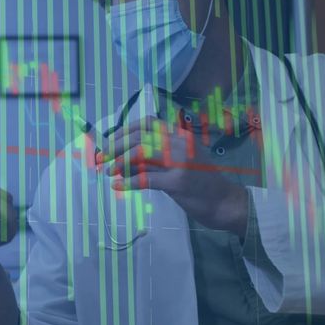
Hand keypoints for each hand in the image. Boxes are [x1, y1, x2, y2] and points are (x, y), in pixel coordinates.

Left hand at [99, 117, 248, 237]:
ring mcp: (180, 162)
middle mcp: (180, 143)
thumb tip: (119, 159)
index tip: (109, 140)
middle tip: (101, 158)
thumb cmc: (199, 182)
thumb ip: (153, 158)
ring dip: (119, 162)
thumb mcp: (177, 162)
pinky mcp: (178, 182)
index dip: (125, 130)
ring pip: (141, 153)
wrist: (223, 202)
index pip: (148, 123)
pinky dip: (128, 182)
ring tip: (108, 171)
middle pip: (140, 137)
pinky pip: (146, 179)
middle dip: (115, 146)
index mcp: (180, 135)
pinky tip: (118, 186)